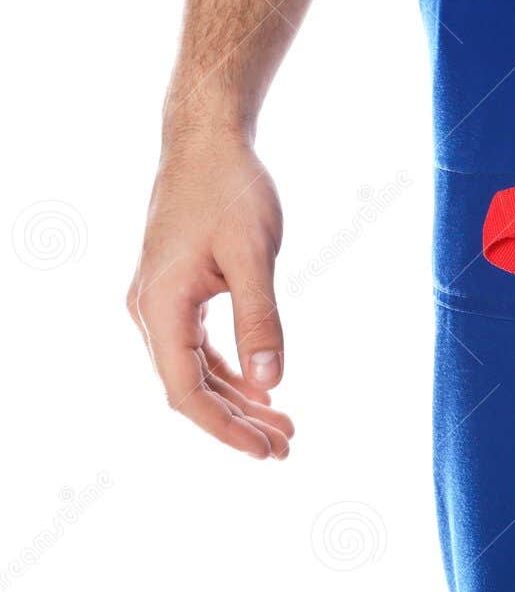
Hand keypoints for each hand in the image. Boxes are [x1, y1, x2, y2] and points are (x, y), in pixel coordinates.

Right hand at [127, 130, 294, 458]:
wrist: (207, 140)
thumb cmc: (231, 189)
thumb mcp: (254, 255)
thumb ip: (261, 319)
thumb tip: (273, 383)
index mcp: (161, 306)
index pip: (186, 391)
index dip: (225, 428)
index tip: (266, 451)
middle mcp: (150, 310)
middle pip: (189, 387)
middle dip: (237, 422)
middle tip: (286, 447)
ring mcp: (160, 300)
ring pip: (195, 368)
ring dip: (237, 399)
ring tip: (284, 425)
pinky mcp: (176, 288)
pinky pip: (198, 344)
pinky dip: (230, 368)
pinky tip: (263, 387)